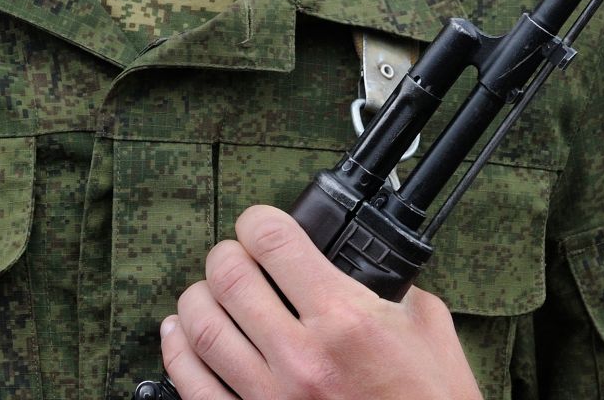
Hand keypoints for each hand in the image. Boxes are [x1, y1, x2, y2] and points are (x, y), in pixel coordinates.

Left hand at [159, 204, 482, 399]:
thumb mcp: (427, 329)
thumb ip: (384, 288)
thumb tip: (353, 265)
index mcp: (345, 320)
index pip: (274, 241)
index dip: (258, 220)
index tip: (260, 224)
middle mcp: (301, 357)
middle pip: (228, 277)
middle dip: (226, 254)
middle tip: (237, 255)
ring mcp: (271, 398)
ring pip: (201, 327)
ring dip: (198, 297)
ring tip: (208, 290)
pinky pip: (193, 386)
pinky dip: (177, 353)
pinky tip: (178, 333)